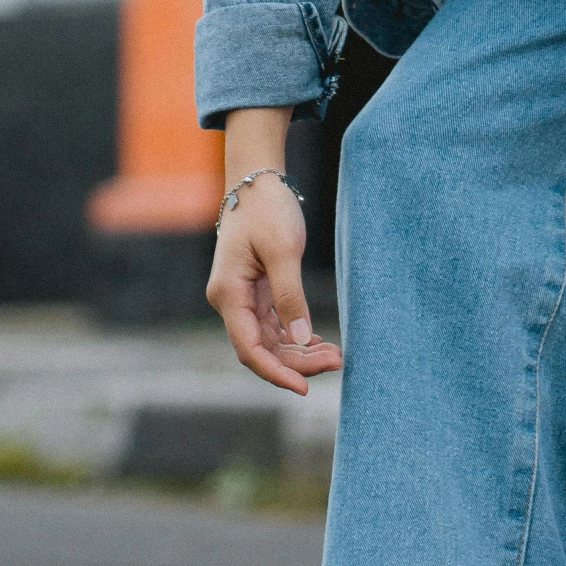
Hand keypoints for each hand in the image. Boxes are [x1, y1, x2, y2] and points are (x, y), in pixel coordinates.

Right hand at [207, 161, 341, 395]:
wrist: (257, 179)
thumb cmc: (267, 208)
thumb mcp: (284, 250)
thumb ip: (291, 296)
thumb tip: (300, 340)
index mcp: (228, 294)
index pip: (251, 349)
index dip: (277, 373)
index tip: (306, 387)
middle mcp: (230, 301)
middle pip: (263, 349)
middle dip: (298, 362)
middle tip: (337, 361)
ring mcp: (242, 297)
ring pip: (270, 339)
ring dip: (300, 351)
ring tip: (336, 354)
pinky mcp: (255, 290)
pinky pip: (274, 324)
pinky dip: (295, 335)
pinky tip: (319, 341)